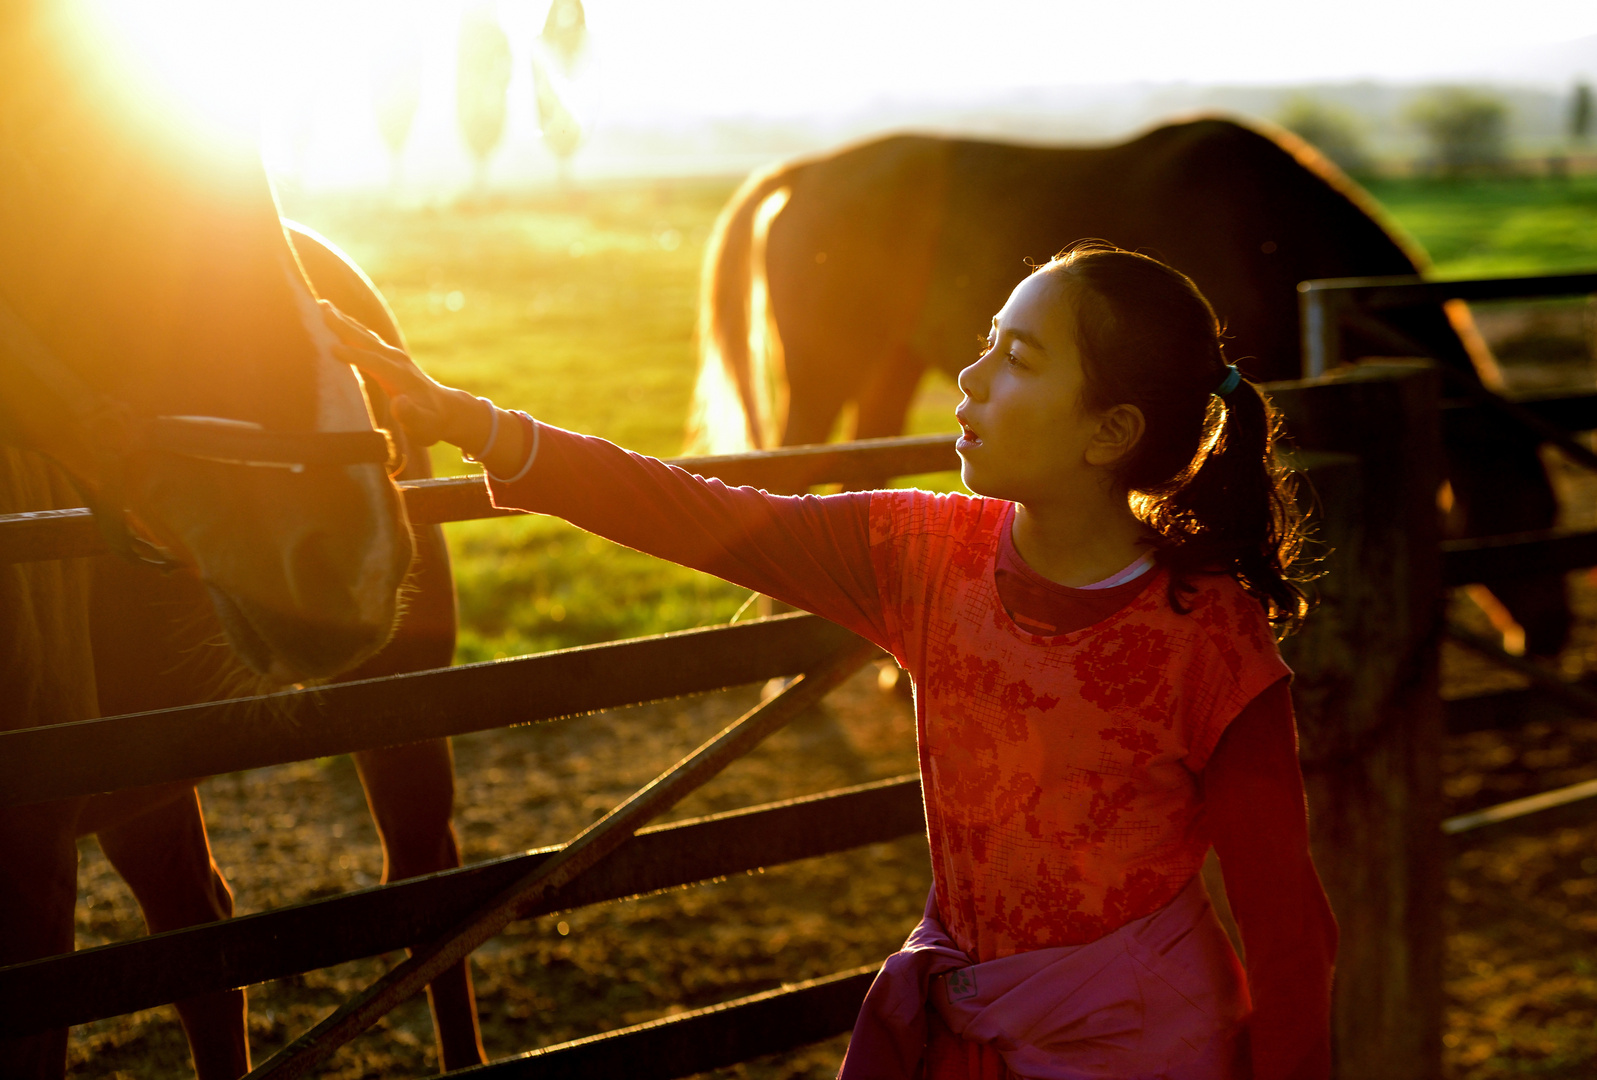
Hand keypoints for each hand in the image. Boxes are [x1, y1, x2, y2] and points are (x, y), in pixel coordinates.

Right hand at [320, 301, 487, 450]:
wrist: (445, 409)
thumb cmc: (430, 421)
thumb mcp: (424, 425)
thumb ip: (411, 415)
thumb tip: (399, 403)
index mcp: (402, 376)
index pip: (375, 363)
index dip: (355, 356)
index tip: (332, 349)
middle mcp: (397, 361)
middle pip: (368, 341)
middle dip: (345, 326)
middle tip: (321, 309)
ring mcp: (394, 355)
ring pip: (366, 335)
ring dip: (345, 321)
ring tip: (324, 306)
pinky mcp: (389, 355)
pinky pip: (367, 338)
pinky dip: (351, 328)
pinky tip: (337, 320)